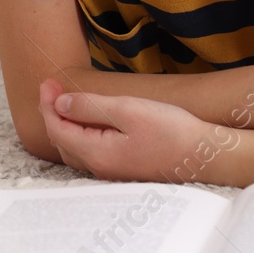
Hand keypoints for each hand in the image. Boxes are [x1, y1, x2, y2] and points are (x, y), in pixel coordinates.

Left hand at [37, 79, 236, 183]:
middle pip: (61, 140)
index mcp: (97, 154)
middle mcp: (100, 168)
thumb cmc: (172, 130)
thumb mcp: (128, 109)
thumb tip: (59, 104)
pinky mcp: (124, 169)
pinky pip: (90, 152)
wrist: (207, 156)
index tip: (46, 81)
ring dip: (64, 124)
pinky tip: (86, 120)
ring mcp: (112, 172)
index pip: (56, 129)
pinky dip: (79, 134)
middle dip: (51, 112)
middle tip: (51, 87)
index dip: (47, 104)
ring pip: (75, 148)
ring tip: (62, 100)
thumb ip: (89, 107)